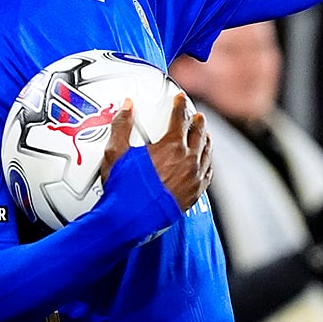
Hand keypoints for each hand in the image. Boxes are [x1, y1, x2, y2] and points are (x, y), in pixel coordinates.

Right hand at [102, 94, 212, 211]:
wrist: (130, 221)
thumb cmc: (123, 189)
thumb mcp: (116, 153)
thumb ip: (122, 125)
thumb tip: (127, 106)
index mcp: (171, 147)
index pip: (179, 119)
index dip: (180, 106)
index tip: (180, 100)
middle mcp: (187, 161)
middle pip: (198, 134)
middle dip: (197, 122)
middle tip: (196, 116)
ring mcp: (193, 179)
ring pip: (206, 153)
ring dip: (205, 141)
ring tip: (204, 135)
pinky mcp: (193, 195)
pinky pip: (206, 175)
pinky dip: (206, 164)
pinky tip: (204, 163)